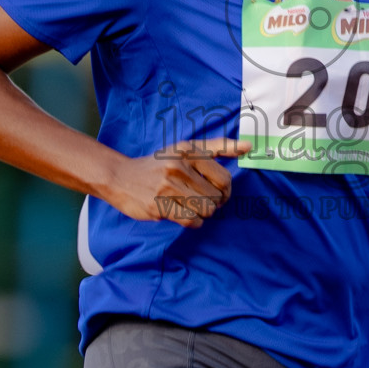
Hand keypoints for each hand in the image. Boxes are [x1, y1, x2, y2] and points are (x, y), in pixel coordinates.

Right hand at [105, 137, 252, 228]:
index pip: (224, 177)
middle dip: (212, 203)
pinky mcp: (159, 205)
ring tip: (190, 206)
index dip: (226, 191)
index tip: (220, 193)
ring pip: (205, 210)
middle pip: (216, 197)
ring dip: (202, 213)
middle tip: (200, 200)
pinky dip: (192, 222)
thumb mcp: (184, 149)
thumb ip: (218, 147)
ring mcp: (168, 186)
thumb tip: (249, 146)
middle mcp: (178, 166)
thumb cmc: (157, 164)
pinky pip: (191, 221)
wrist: (119, 177)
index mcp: (187, 151)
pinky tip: (182, 214)